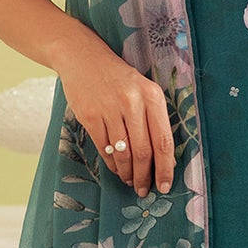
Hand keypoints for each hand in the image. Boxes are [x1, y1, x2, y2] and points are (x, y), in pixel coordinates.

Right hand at [54, 25, 175, 196]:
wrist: (82, 57)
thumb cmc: (118, 78)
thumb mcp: (143, 89)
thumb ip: (153, 118)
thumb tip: (161, 159)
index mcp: (152, 96)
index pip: (164, 141)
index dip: (165, 168)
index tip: (165, 185)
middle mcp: (133, 102)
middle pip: (143, 152)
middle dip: (145, 176)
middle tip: (144, 190)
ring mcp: (110, 109)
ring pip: (122, 154)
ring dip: (127, 173)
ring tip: (130, 181)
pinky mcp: (90, 115)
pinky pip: (104, 149)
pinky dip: (111, 164)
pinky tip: (115, 169)